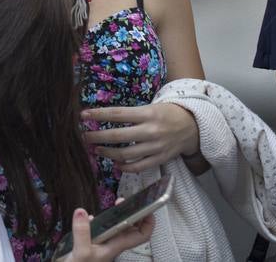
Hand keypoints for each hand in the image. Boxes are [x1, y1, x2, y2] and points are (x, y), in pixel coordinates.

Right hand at [57, 206, 153, 261]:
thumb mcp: (82, 251)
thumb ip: (82, 232)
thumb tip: (81, 212)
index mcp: (117, 245)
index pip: (141, 235)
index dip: (148, 223)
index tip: (147, 208)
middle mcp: (114, 243)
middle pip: (132, 229)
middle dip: (133, 214)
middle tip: (125, 202)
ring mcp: (106, 243)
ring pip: (119, 228)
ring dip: (120, 216)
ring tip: (116, 204)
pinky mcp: (96, 243)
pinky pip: (103, 229)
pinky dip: (101, 221)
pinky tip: (92, 217)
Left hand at [81, 102, 198, 171]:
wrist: (192, 128)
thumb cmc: (167, 114)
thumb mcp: (151, 107)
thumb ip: (132, 114)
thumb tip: (106, 117)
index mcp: (148, 113)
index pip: (118, 114)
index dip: (99, 115)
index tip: (83, 115)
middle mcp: (150, 130)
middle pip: (118, 136)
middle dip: (97, 137)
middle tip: (84, 137)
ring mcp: (155, 147)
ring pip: (125, 154)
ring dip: (108, 153)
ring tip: (97, 150)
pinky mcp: (159, 159)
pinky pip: (138, 167)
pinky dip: (125, 167)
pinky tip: (116, 164)